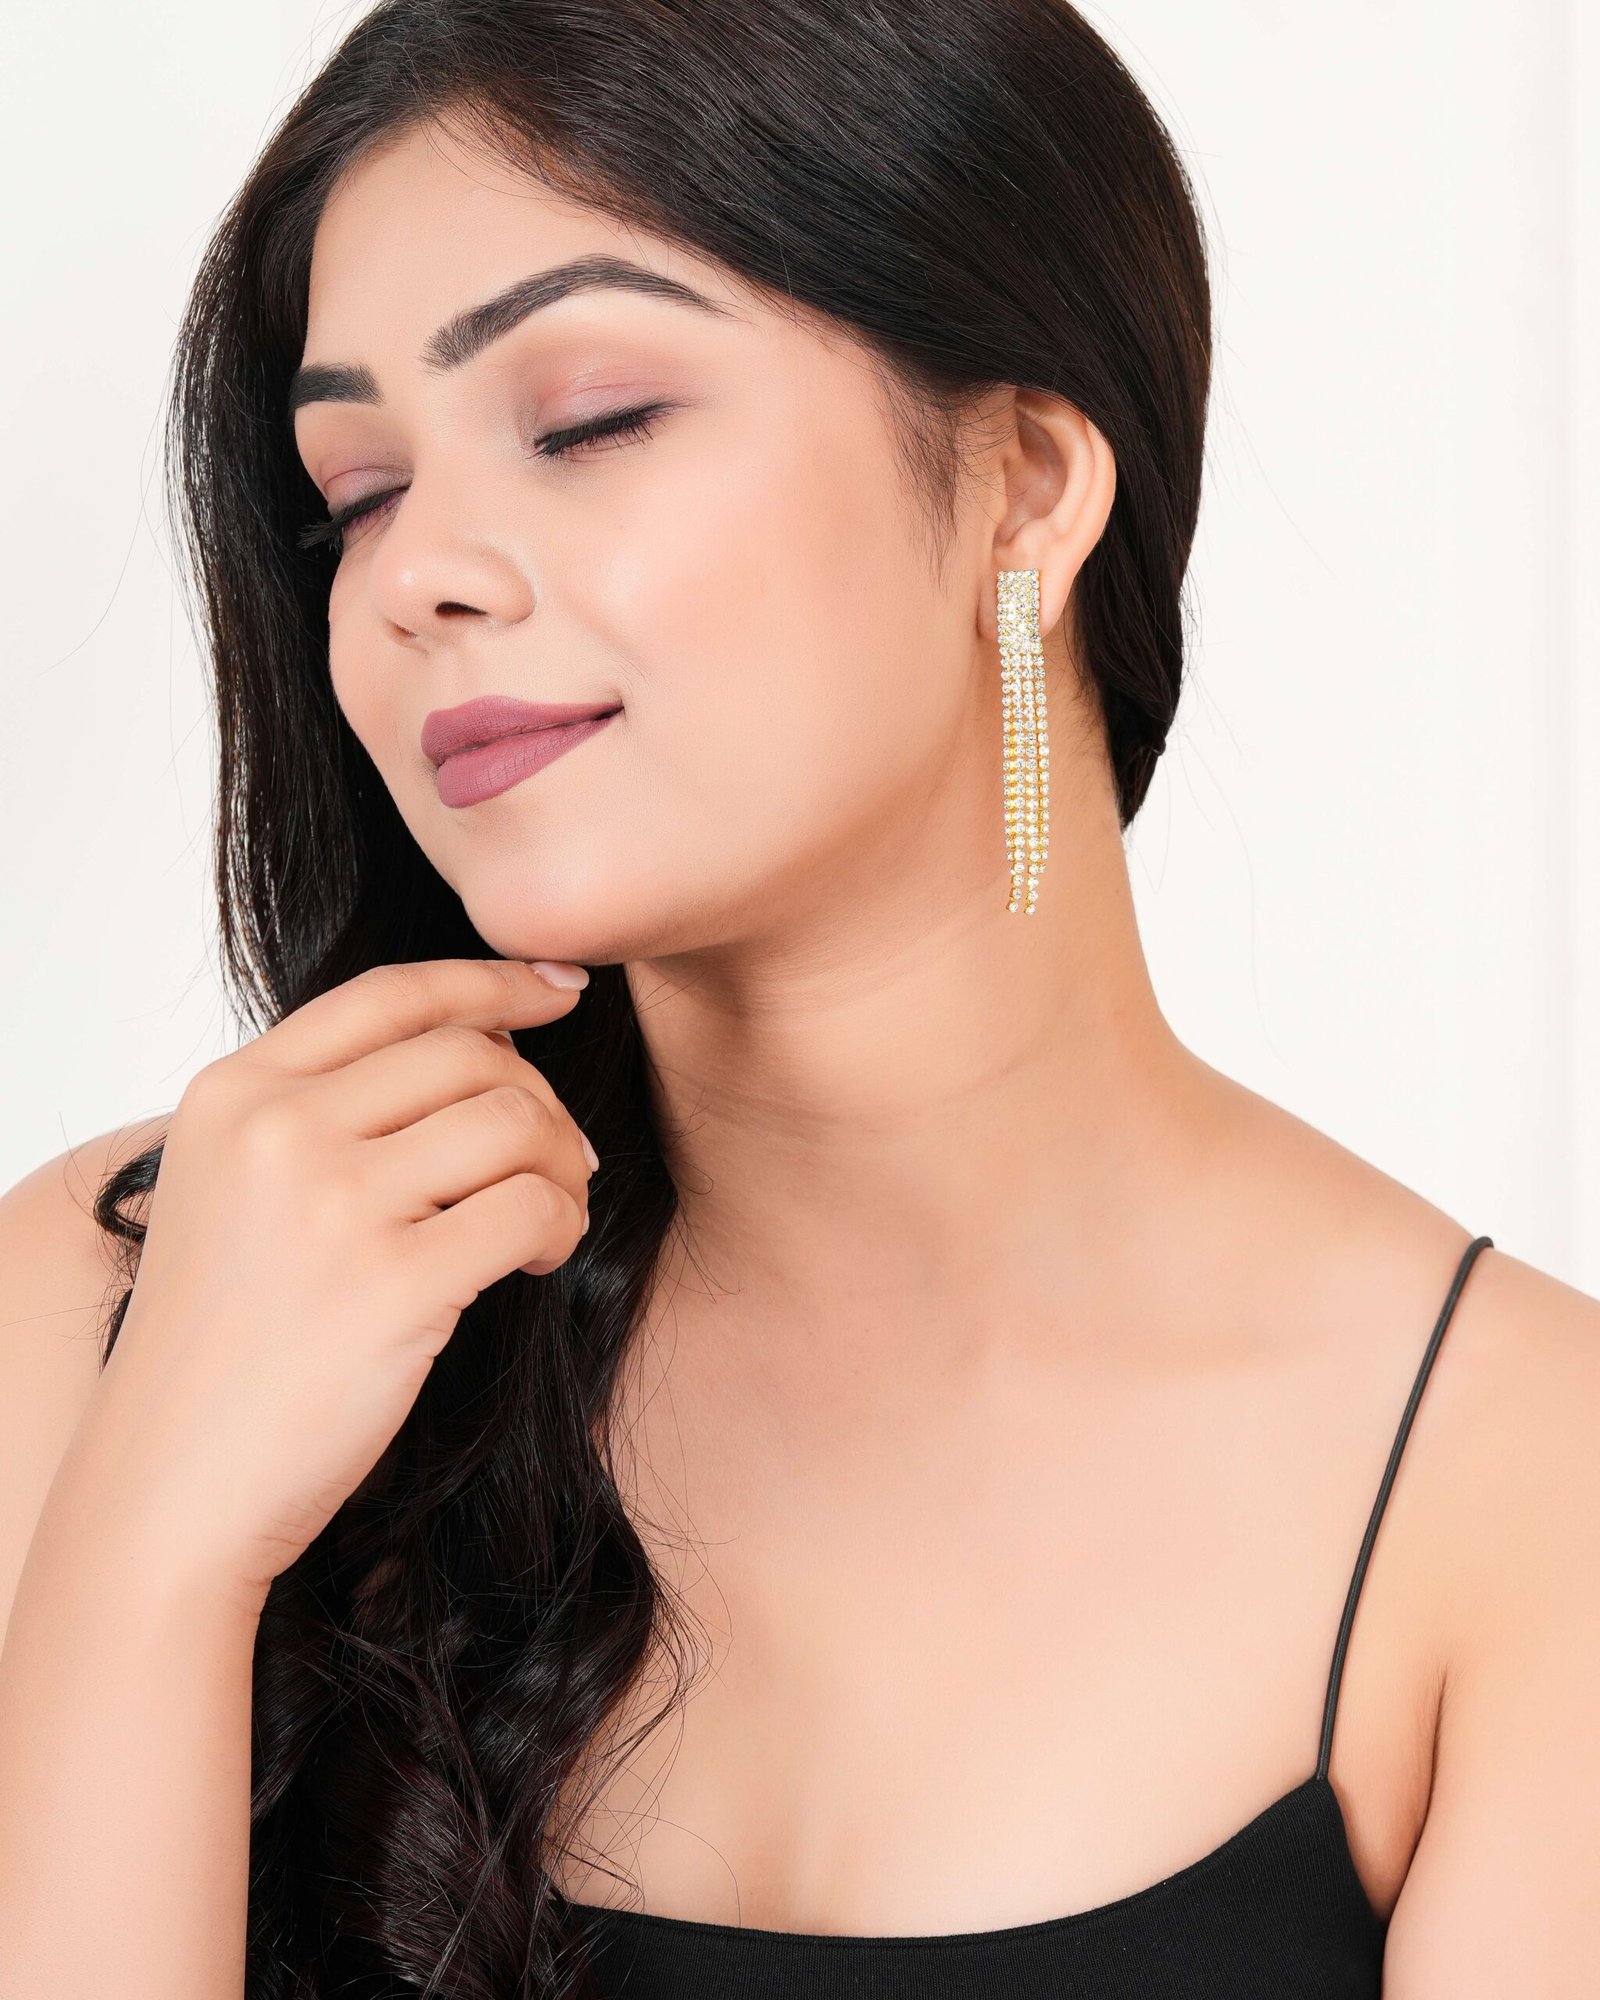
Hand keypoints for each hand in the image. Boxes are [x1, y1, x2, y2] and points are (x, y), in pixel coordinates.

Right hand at [78, 958, 596, 1608]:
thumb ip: (323, 1111)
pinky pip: (533, 1206)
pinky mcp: (393, 1283)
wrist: (171, 1487)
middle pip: (470, 1056)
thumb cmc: (224, 1344)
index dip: (493, 981)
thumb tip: (486, 1047)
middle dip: (541, 1101)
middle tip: (562, 1159)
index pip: (391, 995)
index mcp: (233, 1093)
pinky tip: (539, 1259)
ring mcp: (331, 1203)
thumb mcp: (232, 1190)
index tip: (559, 989)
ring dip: (563, 1165)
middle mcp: (276, 1129)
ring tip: (550, 1215)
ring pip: (515, 1121)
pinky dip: (560, 1225)